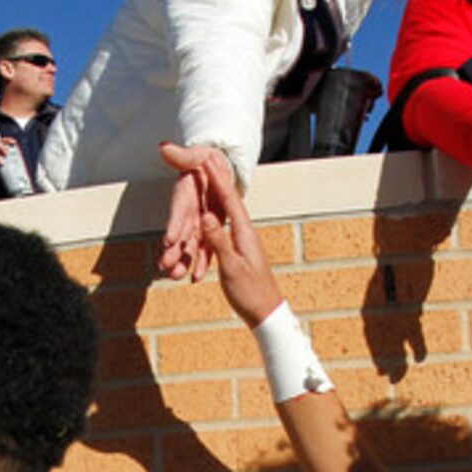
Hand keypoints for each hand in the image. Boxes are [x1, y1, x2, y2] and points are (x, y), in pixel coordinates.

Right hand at [167, 142, 281, 328]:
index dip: (218, 178)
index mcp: (245, 233)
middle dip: (217, 179)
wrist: (265, 312)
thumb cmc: (250, 292)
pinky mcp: (240, 252)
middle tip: (206, 159)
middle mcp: (246, 233)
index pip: (229, 200)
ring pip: (226, 213)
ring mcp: (244, 242)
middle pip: (228, 201)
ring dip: (215, 195)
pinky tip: (212, 212)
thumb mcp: (231, 267)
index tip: (208, 159)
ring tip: (206, 179)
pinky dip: (216, 216)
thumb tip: (207, 216)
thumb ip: (218, 241)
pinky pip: (224, 228)